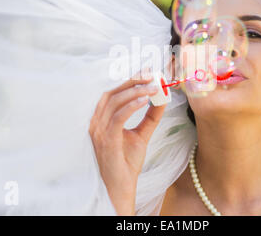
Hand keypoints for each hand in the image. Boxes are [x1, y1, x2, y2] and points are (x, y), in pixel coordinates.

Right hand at [88, 68, 165, 214]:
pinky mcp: (106, 140)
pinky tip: (144, 100)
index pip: (113, 93)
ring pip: (114, 102)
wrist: (120, 187)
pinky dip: (131, 106)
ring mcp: (99, 131)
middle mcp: (97, 122)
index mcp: (102, 119)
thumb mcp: (141, 134)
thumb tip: (163, 98)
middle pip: (112, 93)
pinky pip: (117, 117)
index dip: (129, 80)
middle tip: (151, 75)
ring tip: (153, 87)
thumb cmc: (126, 162)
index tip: (147, 72)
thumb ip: (150, 117)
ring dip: (135, 91)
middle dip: (132, 81)